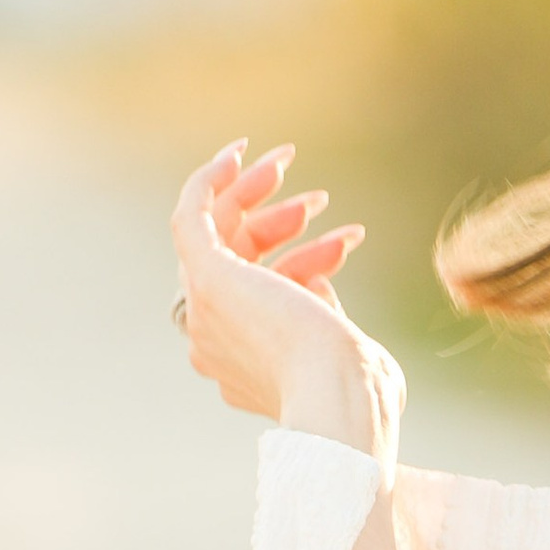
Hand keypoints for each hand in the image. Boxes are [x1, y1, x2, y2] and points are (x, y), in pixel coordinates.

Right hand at [169, 136, 401, 447]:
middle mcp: (209, 342)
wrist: (339, 399)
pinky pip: (191, 218)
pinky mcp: (206, 280)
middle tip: (319, 200)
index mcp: (239, 369)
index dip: (294, 261)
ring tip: (297, 170)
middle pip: (234, 263)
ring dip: (254, 193)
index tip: (334, 237)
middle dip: (276, 224)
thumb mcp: (348, 357)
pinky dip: (209, 181)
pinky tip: (236, 150)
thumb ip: (327, 326)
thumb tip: (321, 291)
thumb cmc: (359, 392)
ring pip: (215, 235)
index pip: (261, 300)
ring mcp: (202, 312)